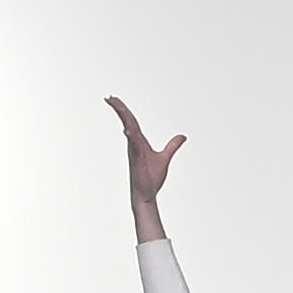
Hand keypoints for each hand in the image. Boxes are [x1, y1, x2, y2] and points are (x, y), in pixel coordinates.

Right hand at [110, 96, 183, 234]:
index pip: (131, 122)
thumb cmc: (151, 178)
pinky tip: (128, 130)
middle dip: (119, 109)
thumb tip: (182, 137)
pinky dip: (131, 137)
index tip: (115, 100)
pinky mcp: (137, 160)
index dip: (124, 110)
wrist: (146, 195)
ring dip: (123, 118)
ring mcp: (134, 151)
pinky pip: (134, 146)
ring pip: (129, 130)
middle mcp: (134, 144)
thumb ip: (172, 146)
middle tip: (110, 97)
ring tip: (116, 105)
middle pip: (127, 122)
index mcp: (139, 142)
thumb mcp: (165, 158)